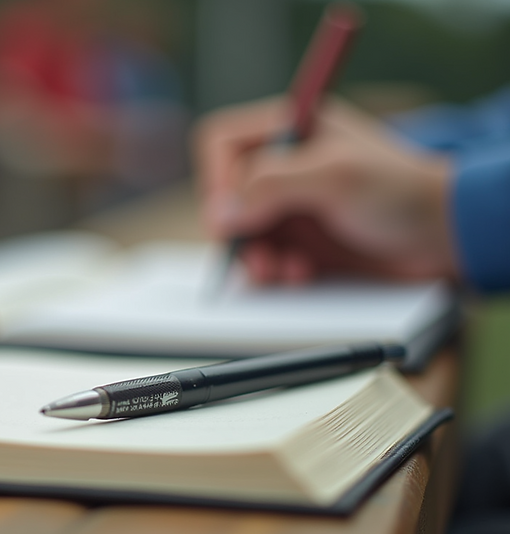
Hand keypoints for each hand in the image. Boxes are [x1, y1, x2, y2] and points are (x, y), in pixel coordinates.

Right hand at [195, 97, 457, 283]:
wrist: (446, 236)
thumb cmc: (402, 191)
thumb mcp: (334, 176)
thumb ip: (271, 185)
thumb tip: (221, 212)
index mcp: (290, 129)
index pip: (222, 142)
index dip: (216, 177)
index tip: (230, 213)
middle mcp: (284, 166)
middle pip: (225, 193)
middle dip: (236, 228)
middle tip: (252, 253)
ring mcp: (290, 205)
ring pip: (240, 232)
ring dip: (253, 256)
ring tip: (279, 270)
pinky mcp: (299, 241)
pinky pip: (262, 258)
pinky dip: (272, 272)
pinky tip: (297, 276)